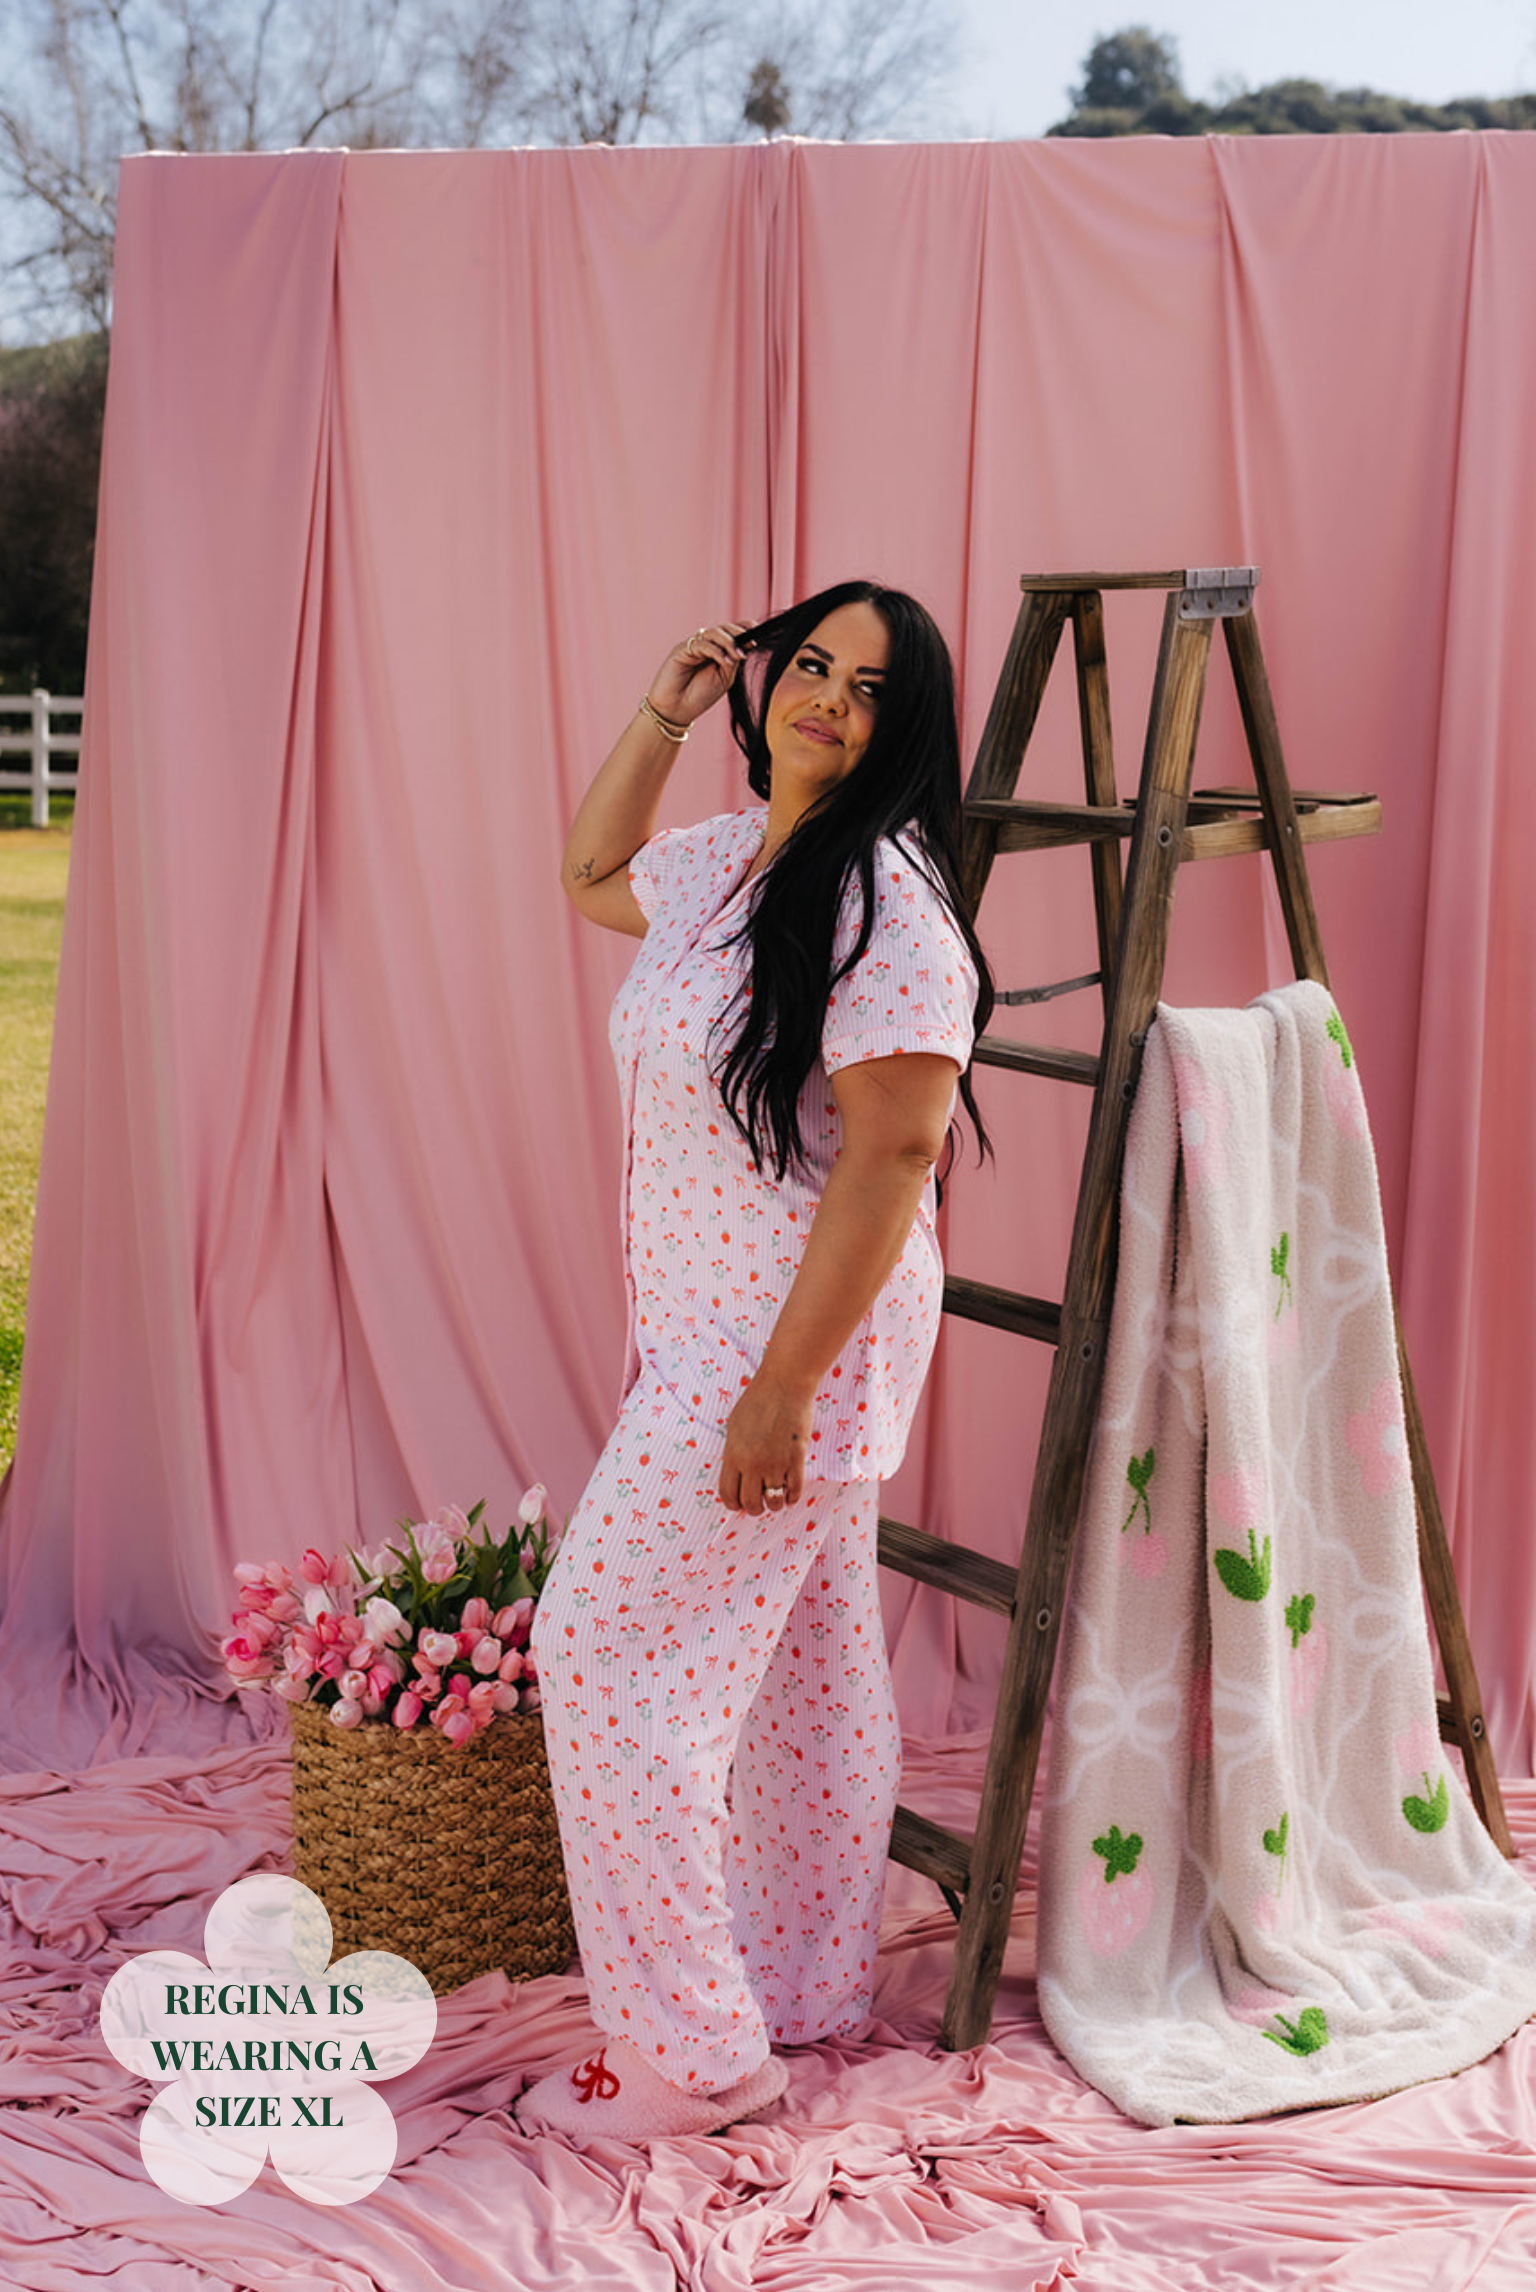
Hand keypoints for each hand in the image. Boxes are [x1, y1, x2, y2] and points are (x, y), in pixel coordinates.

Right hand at [647, 622, 747, 728]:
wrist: (676, 710)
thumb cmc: (698, 696)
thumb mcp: (724, 678)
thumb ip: (733, 660)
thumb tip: (745, 644)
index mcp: (716, 651)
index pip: (731, 633)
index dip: (743, 628)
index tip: (758, 632)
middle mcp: (704, 645)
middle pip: (723, 628)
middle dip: (739, 633)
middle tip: (751, 643)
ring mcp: (693, 646)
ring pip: (714, 632)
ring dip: (729, 642)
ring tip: (739, 655)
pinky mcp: (681, 650)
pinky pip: (702, 644)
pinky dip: (716, 651)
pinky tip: (725, 661)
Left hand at [717, 1368, 811, 1514]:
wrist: (785, 1384)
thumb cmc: (757, 1401)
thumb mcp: (734, 1427)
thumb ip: (734, 1453)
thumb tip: (736, 1477)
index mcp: (733, 1455)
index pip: (728, 1494)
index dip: (734, 1505)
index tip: (740, 1505)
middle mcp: (753, 1464)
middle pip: (751, 1503)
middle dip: (754, 1508)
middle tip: (759, 1504)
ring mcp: (776, 1463)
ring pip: (774, 1501)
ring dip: (775, 1505)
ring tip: (776, 1498)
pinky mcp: (796, 1459)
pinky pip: (795, 1490)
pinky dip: (792, 1497)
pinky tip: (790, 1494)